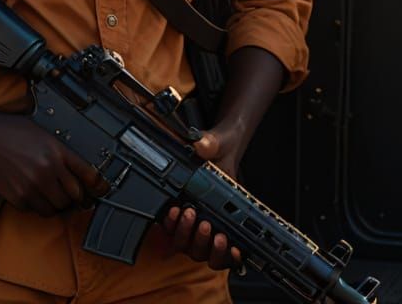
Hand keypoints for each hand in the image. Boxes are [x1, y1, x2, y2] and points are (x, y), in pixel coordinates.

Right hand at [0, 110, 109, 216]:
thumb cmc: (13, 130)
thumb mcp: (43, 134)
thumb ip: (61, 153)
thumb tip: (78, 174)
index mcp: (56, 151)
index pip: (88, 175)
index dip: (98, 185)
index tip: (102, 190)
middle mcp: (47, 169)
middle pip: (74, 196)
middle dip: (75, 196)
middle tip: (71, 194)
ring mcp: (32, 185)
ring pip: (57, 208)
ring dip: (57, 204)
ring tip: (51, 194)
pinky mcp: (18, 196)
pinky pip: (37, 210)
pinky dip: (38, 205)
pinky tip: (32, 192)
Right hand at [160, 123, 248, 270]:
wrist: (228, 151)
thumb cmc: (212, 149)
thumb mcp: (210, 143)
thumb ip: (205, 143)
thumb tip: (201, 145)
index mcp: (177, 197)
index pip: (165, 220)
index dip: (169, 221)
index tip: (177, 209)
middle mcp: (189, 217)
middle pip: (181, 242)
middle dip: (188, 234)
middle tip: (200, 220)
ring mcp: (206, 229)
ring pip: (199, 253)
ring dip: (207, 247)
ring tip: (219, 235)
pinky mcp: (223, 235)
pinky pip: (221, 257)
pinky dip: (228, 257)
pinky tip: (236, 248)